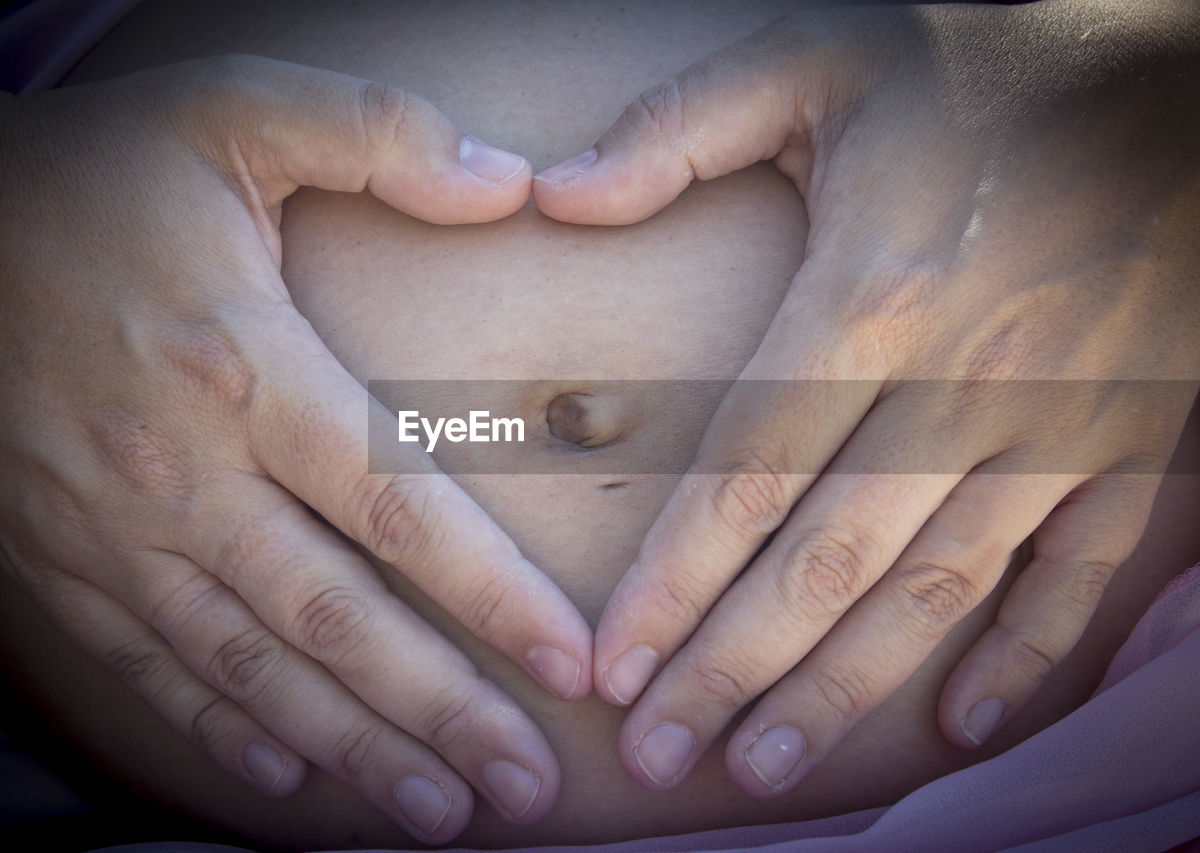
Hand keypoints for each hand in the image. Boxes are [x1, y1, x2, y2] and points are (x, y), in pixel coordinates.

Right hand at [0, 56, 591, 840]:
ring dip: (352, 748)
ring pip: (248, 667)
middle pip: (332, 618)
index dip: (490, 594)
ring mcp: (107, 527)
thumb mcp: (232, 108)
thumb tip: (514, 180)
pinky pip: (148, 665)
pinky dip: (224, 729)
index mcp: (240, 366)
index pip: (394, 503)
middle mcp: (178, 470)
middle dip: (438, 713)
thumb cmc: (86, 166)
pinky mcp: (52, 554)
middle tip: (524, 789)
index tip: (569, 666)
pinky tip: (293, 778)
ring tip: (438, 815)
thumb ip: (380, 134)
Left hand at [532, 0, 1199, 794]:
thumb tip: (554, 194)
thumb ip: (679, 127)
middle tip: (661, 758)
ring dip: (848, 687)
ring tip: (763, 766)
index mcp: (874, 289)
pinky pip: (1080, 566)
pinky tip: (952, 722)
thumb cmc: (987, 61)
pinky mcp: (1136, 434)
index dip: (673, 583)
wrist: (1179, 63)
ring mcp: (1064, 416)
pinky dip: (1024, 651)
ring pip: (937, 585)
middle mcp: (969, 374)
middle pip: (827, 558)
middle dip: (735, 669)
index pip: (746, 474)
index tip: (614, 670)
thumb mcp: (820, 59)